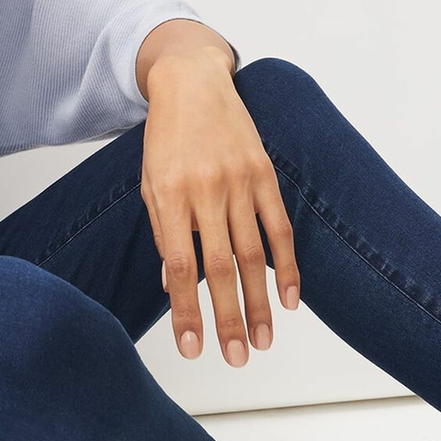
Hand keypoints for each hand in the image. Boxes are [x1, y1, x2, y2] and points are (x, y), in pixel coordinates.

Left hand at [140, 52, 299, 366]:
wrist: (191, 82)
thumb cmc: (166, 139)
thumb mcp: (150, 182)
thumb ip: (163, 232)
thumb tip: (173, 284)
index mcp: (169, 194)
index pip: (180, 266)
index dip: (185, 311)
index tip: (192, 348)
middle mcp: (205, 189)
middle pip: (220, 267)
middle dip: (228, 318)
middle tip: (235, 358)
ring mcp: (238, 181)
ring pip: (253, 254)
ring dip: (260, 303)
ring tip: (262, 342)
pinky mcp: (264, 172)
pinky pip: (279, 226)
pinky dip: (288, 266)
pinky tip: (290, 299)